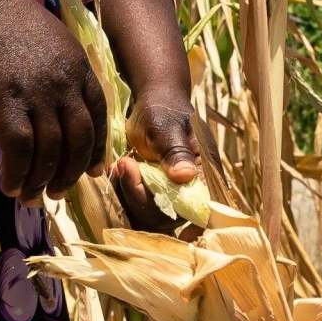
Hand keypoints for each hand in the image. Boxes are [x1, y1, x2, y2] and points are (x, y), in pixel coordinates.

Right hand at [0, 0, 108, 202]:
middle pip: (78, 139)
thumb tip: (55, 108)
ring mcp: (39, 95)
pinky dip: (17, 173)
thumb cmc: (8, 19)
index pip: (98, 115)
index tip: (93, 169)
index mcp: (78, 67)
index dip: (96, 147)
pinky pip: (20, 150)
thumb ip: (59, 73)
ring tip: (32, 197)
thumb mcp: (51, 41)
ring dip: (42, 180)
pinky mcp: (9, 104)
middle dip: (71, 172)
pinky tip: (10, 185)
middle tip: (61, 192)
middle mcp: (65, 85)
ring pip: (50, 151)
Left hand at [112, 84, 202, 232]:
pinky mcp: (153, 195)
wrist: (152, 102)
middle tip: (124, 163)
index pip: (188, 210)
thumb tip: (185, 176)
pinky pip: (136, 209)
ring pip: (146, 217)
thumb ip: (176, 151)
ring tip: (120, 164)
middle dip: (137, 195)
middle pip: (163, 218)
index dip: (162, 207)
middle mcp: (189, 192)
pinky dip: (123, 193)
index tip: (136, 179)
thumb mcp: (167, 127)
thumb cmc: (164, 109)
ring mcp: (170, 196)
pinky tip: (119, 171)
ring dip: (127, 195)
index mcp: (203, 177)